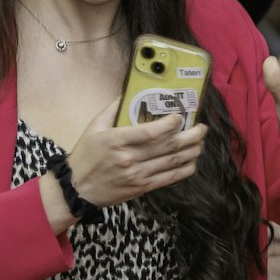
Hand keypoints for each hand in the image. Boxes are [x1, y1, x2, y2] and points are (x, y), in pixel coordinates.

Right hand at [64, 100, 206, 208]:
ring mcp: (137, 175)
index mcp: (117, 140)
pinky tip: (192, 161)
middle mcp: (129, 158)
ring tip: (201, 141)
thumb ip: (113, 108)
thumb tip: (131, 90)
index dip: (171, 123)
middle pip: (168, 146)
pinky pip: (169, 178)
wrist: (77, 188)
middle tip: (201, 127)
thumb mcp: (94, 126)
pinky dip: (184, 170)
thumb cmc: (86, 155)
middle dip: (190, 135)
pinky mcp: (142, 187)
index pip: (150, 131)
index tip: (180, 116)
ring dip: (192, 151)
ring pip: (172, 162)